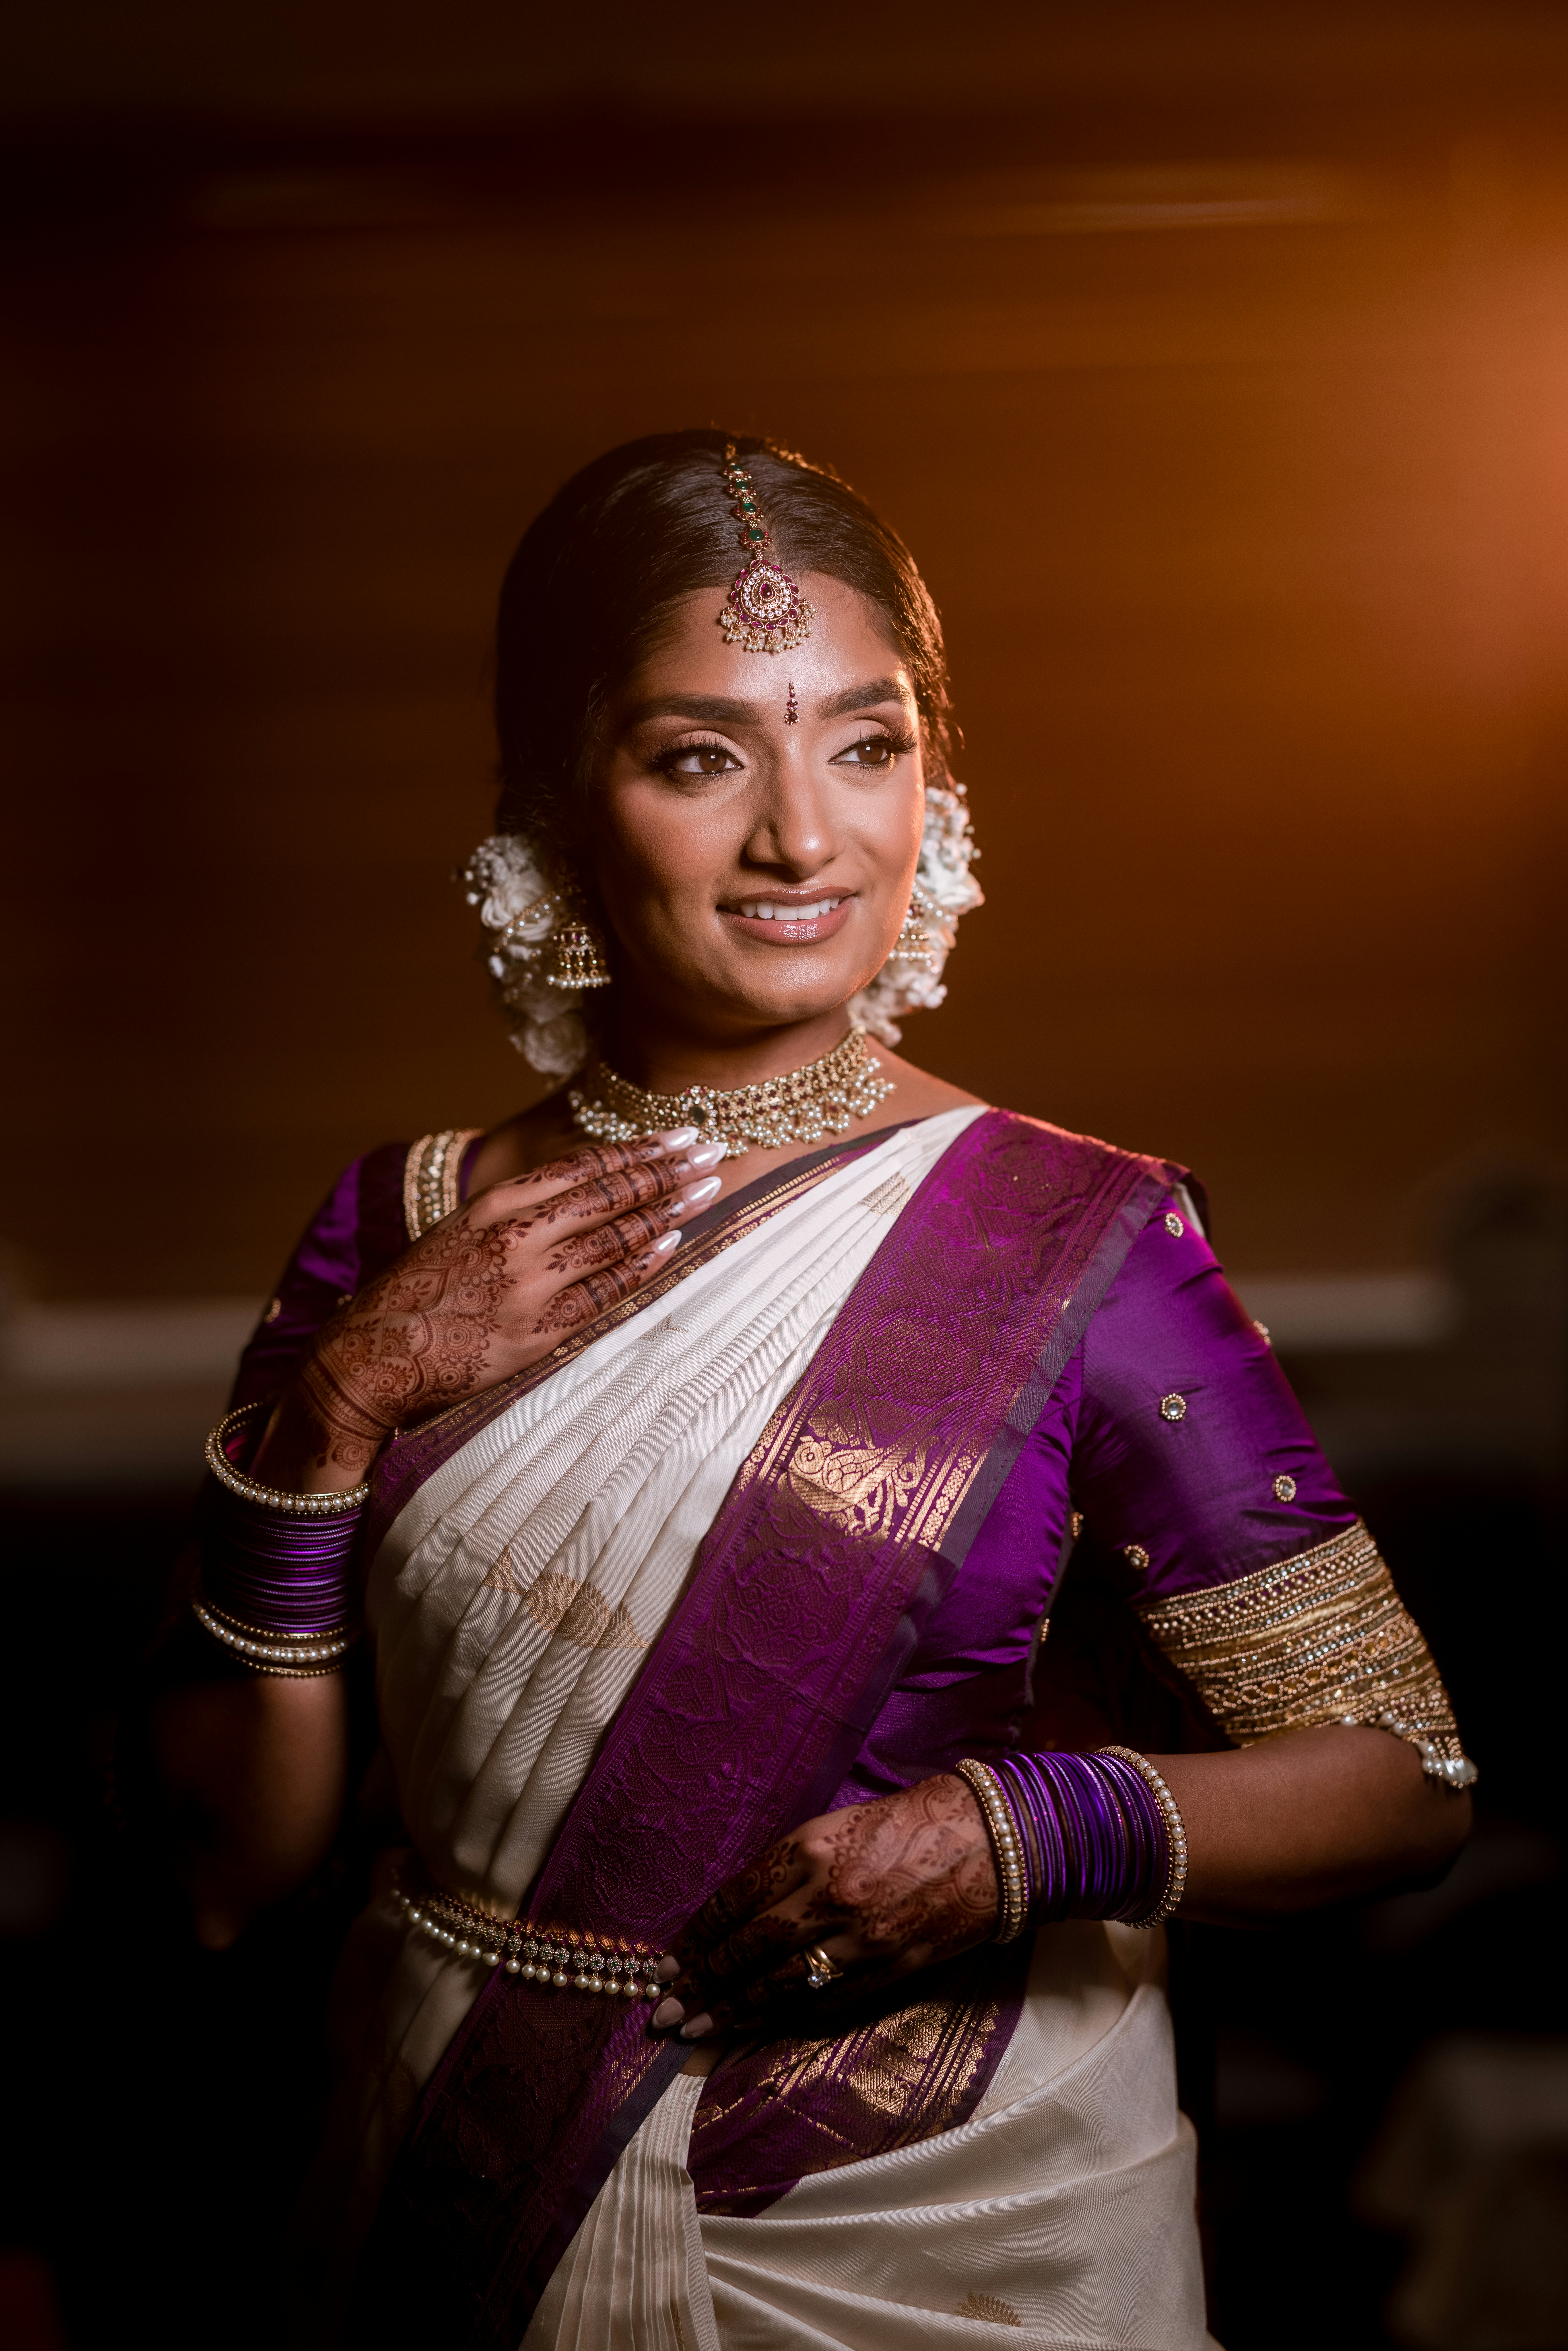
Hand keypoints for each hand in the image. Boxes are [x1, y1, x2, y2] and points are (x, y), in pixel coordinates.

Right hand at [254, 1130, 724, 1487]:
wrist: (371, 1353)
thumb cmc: (418, 1290)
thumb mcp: (463, 1230)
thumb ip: (519, 1211)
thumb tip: (585, 1191)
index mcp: (496, 1204)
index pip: (584, 1165)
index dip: (638, 1149)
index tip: (679, 1135)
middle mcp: (516, 1236)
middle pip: (609, 1194)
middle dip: (667, 1171)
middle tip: (712, 1152)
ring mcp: (530, 1284)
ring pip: (615, 1238)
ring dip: (668, 1211)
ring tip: (707, 1189)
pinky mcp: (537, 1332)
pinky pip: (603, 1294)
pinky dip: (641, 1266)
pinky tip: (673, 1245)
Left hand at [649, 1773, 999, 2040]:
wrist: (994, 1840)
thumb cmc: (914, 1819)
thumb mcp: (839, 1823)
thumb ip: (792, 1866)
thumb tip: (745, 1911)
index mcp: (810, 1848)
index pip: (734, 1903)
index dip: (696, 1939)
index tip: (666, 1964)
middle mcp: (828, 1895)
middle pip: (747, 1950)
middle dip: (701, 1984)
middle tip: (664, 2012)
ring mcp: (860, 1939)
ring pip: (780, 1986)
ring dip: (733, 2011)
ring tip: (697, 2029)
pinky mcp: (889, 1969)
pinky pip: (826, 2003)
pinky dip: (785, 2018)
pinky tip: (757, 2028)